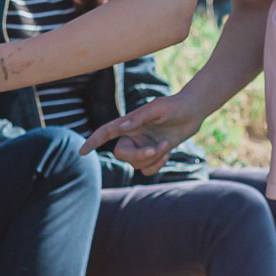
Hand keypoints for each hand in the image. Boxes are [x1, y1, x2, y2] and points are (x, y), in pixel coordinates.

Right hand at [81, 91, 204, 175]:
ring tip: (165, 145)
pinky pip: (146, 170)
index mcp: (129, 123)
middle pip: (122, 154)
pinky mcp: (153, 154)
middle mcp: (133, 135)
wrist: (193, 112)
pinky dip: (156, 166)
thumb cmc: (175, 106)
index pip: (105, 132)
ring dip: (153, 159)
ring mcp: (142, 146)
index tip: (81, 152)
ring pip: (136, 164)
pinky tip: (166, 154)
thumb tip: (122, 126)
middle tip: (155, 149)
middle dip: (139, 156)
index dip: (93, 141)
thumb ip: (139, 117)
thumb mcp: (158, 108)